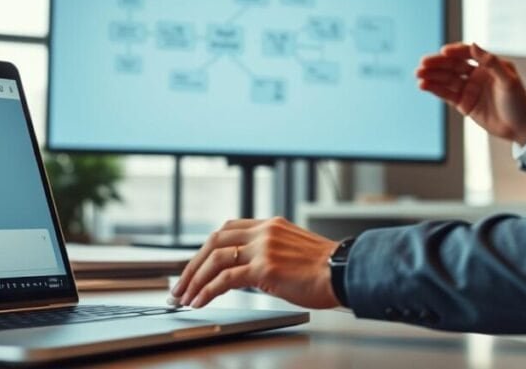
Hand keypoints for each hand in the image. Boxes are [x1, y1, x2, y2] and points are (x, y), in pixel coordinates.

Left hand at [171, 217, 339, 309]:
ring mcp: (264, 248)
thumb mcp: (292, 251)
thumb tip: (246, 272)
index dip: (205, 249)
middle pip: (214, 241)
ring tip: (185, 297)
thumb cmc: (325, 269)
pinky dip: (208, 290)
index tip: (194, 266)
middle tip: (180, 284)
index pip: (226, 230)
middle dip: (192, 265)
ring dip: (195, 279)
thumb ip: (268, 253)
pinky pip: (226, 278)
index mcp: (270, 225)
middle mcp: (264, 231)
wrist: (345, 272)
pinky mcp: (265, 268)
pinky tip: (200, 301)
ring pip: (216, 259)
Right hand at [416, 42, 525, 144]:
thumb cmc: (519, 102)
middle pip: (453, 66)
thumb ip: (490, 62)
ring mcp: (469, 89)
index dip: (455, 52)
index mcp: (488, 65)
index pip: (467, 54)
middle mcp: (476, 74)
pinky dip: (435, 89)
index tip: (443, 52)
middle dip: (437, 64)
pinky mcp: (463, 103)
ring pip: (447, 80)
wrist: (521, 127)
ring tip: (419, 75)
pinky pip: (446, 94)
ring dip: (432, 76)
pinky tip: (424, 85)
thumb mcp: (508, 80)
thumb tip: (473, 44)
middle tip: (423, 64)